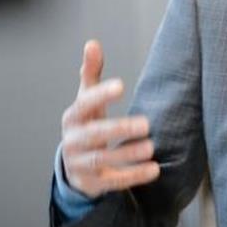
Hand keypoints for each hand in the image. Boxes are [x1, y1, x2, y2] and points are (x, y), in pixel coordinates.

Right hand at [60, 39, 160, 198]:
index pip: (85, 104)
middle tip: (146, 124)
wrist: (74, 167)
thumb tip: (92, 43)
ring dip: (127, 155)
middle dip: (119, 129)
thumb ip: (91, 73)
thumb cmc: (86, 125)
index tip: (121, 86)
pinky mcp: (92, 183)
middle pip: (94, 134)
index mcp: (73, 117)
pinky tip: (153, 170)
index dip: (101, 94)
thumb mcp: (86, 100)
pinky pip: (112, 181)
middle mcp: (73, 140)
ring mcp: (80, 164)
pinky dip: (133, 176)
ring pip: (102, 159)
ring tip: (151, 148)